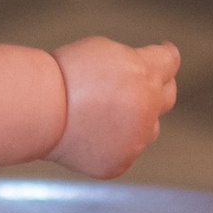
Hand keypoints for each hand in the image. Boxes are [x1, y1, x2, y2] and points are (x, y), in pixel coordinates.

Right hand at [49, 36, 178, 178]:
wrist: (41, 109)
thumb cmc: (63, 75)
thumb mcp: (104, 51)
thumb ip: (132, 64)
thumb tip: (140, 76)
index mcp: (145, 72)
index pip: (171, 60)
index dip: (166, 55)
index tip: (164, 53)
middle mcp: (148, 107)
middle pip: (168, 96)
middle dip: (157, 87)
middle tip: (140, 86)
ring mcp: (136, 139)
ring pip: (149, 129)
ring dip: (137, 120)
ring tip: (107, 114)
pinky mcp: (121, 162)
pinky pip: (125, 151)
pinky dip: (114, 144)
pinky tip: (91, 135)